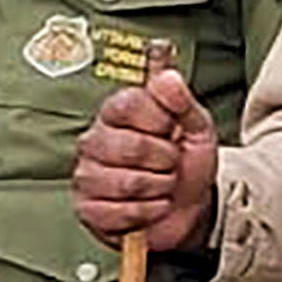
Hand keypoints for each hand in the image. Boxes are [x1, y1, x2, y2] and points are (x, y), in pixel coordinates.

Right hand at [76, 67, 220, 251]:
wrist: (187, 208)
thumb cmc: (186, 162)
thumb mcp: (195, 126)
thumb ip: (180, 97)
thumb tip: (165, 69)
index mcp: (115, 113)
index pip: (129, 104)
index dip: (160, 119)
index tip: (172, 129)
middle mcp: (94, 141)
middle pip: (131, 147)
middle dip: (165, 160)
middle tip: (170, 162)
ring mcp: (86, 176)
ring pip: (128, 183)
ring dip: (159, 188)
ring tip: (162, 184)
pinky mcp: (87, 210)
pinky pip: (122, 212)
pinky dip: (148, 212)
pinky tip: (151, 205)